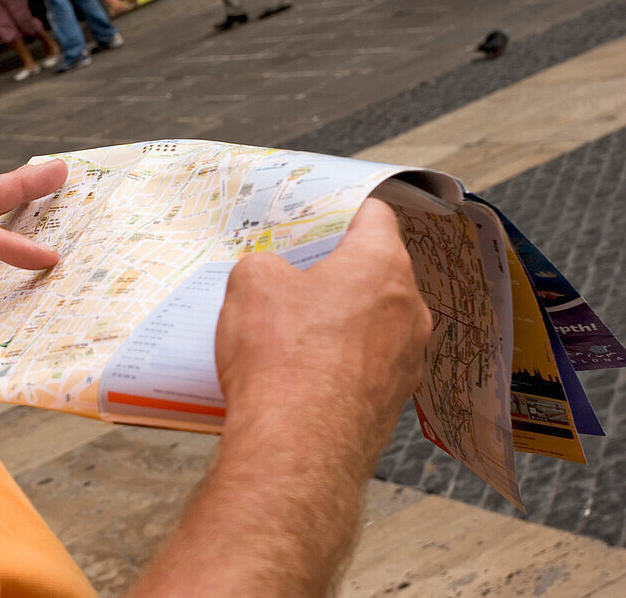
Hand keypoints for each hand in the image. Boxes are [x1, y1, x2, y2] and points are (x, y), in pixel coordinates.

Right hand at [214, 199, 430, 463]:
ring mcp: (407, 359)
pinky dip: (338, 361)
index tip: (322, 214)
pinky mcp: (392, 400)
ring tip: (289, 329)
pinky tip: (299, 372)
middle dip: (335, 270)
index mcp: (381, 265)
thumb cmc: (283, 359)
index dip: (344, 210)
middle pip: (375, 271)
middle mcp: (408, 308)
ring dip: (337, 319)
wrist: (297, 449)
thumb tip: (270, 277)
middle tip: (293, 273)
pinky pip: (366, 364)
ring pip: (372, 321)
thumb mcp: (251, 283)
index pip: (375, 216)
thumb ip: (265, 265)